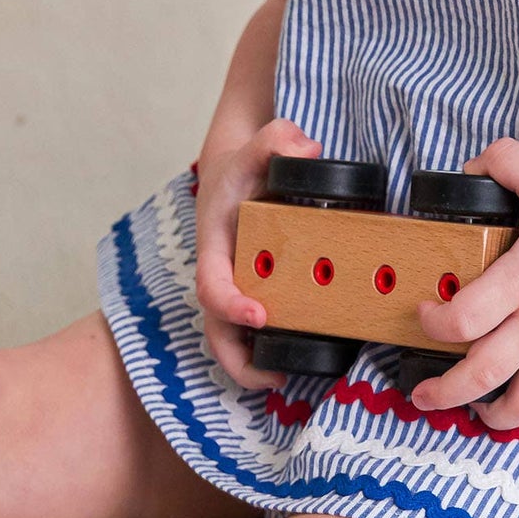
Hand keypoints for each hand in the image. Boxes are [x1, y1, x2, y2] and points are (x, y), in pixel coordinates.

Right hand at [193, 116, 322, 391]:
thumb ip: (276, 138)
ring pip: (228, 337)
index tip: (259, 316)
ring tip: (284, 379)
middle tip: (274, 376)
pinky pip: (248, 330)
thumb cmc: (244, 164)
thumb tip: (307, 149)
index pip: (211, 284)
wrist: (235, 170)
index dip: (230, 304)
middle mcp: (219, 273)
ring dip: (248, 364)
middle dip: (237, 358)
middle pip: (214, 327)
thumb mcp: (257, 145)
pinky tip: (294, 358)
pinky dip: (262, 349)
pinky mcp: (249, 292)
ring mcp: (232, 287)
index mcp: (215, 244)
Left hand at [410, 138, 518, 429]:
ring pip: (518, 402)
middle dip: (445, 390)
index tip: (426, 313)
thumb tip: (465, 170)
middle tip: (421, 393)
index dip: (434, 323)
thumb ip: (503, 161)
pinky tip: (502, 395)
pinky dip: (518, 402)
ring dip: (485, 414)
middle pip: (482, 372)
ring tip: (465, 409)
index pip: (466, 317)